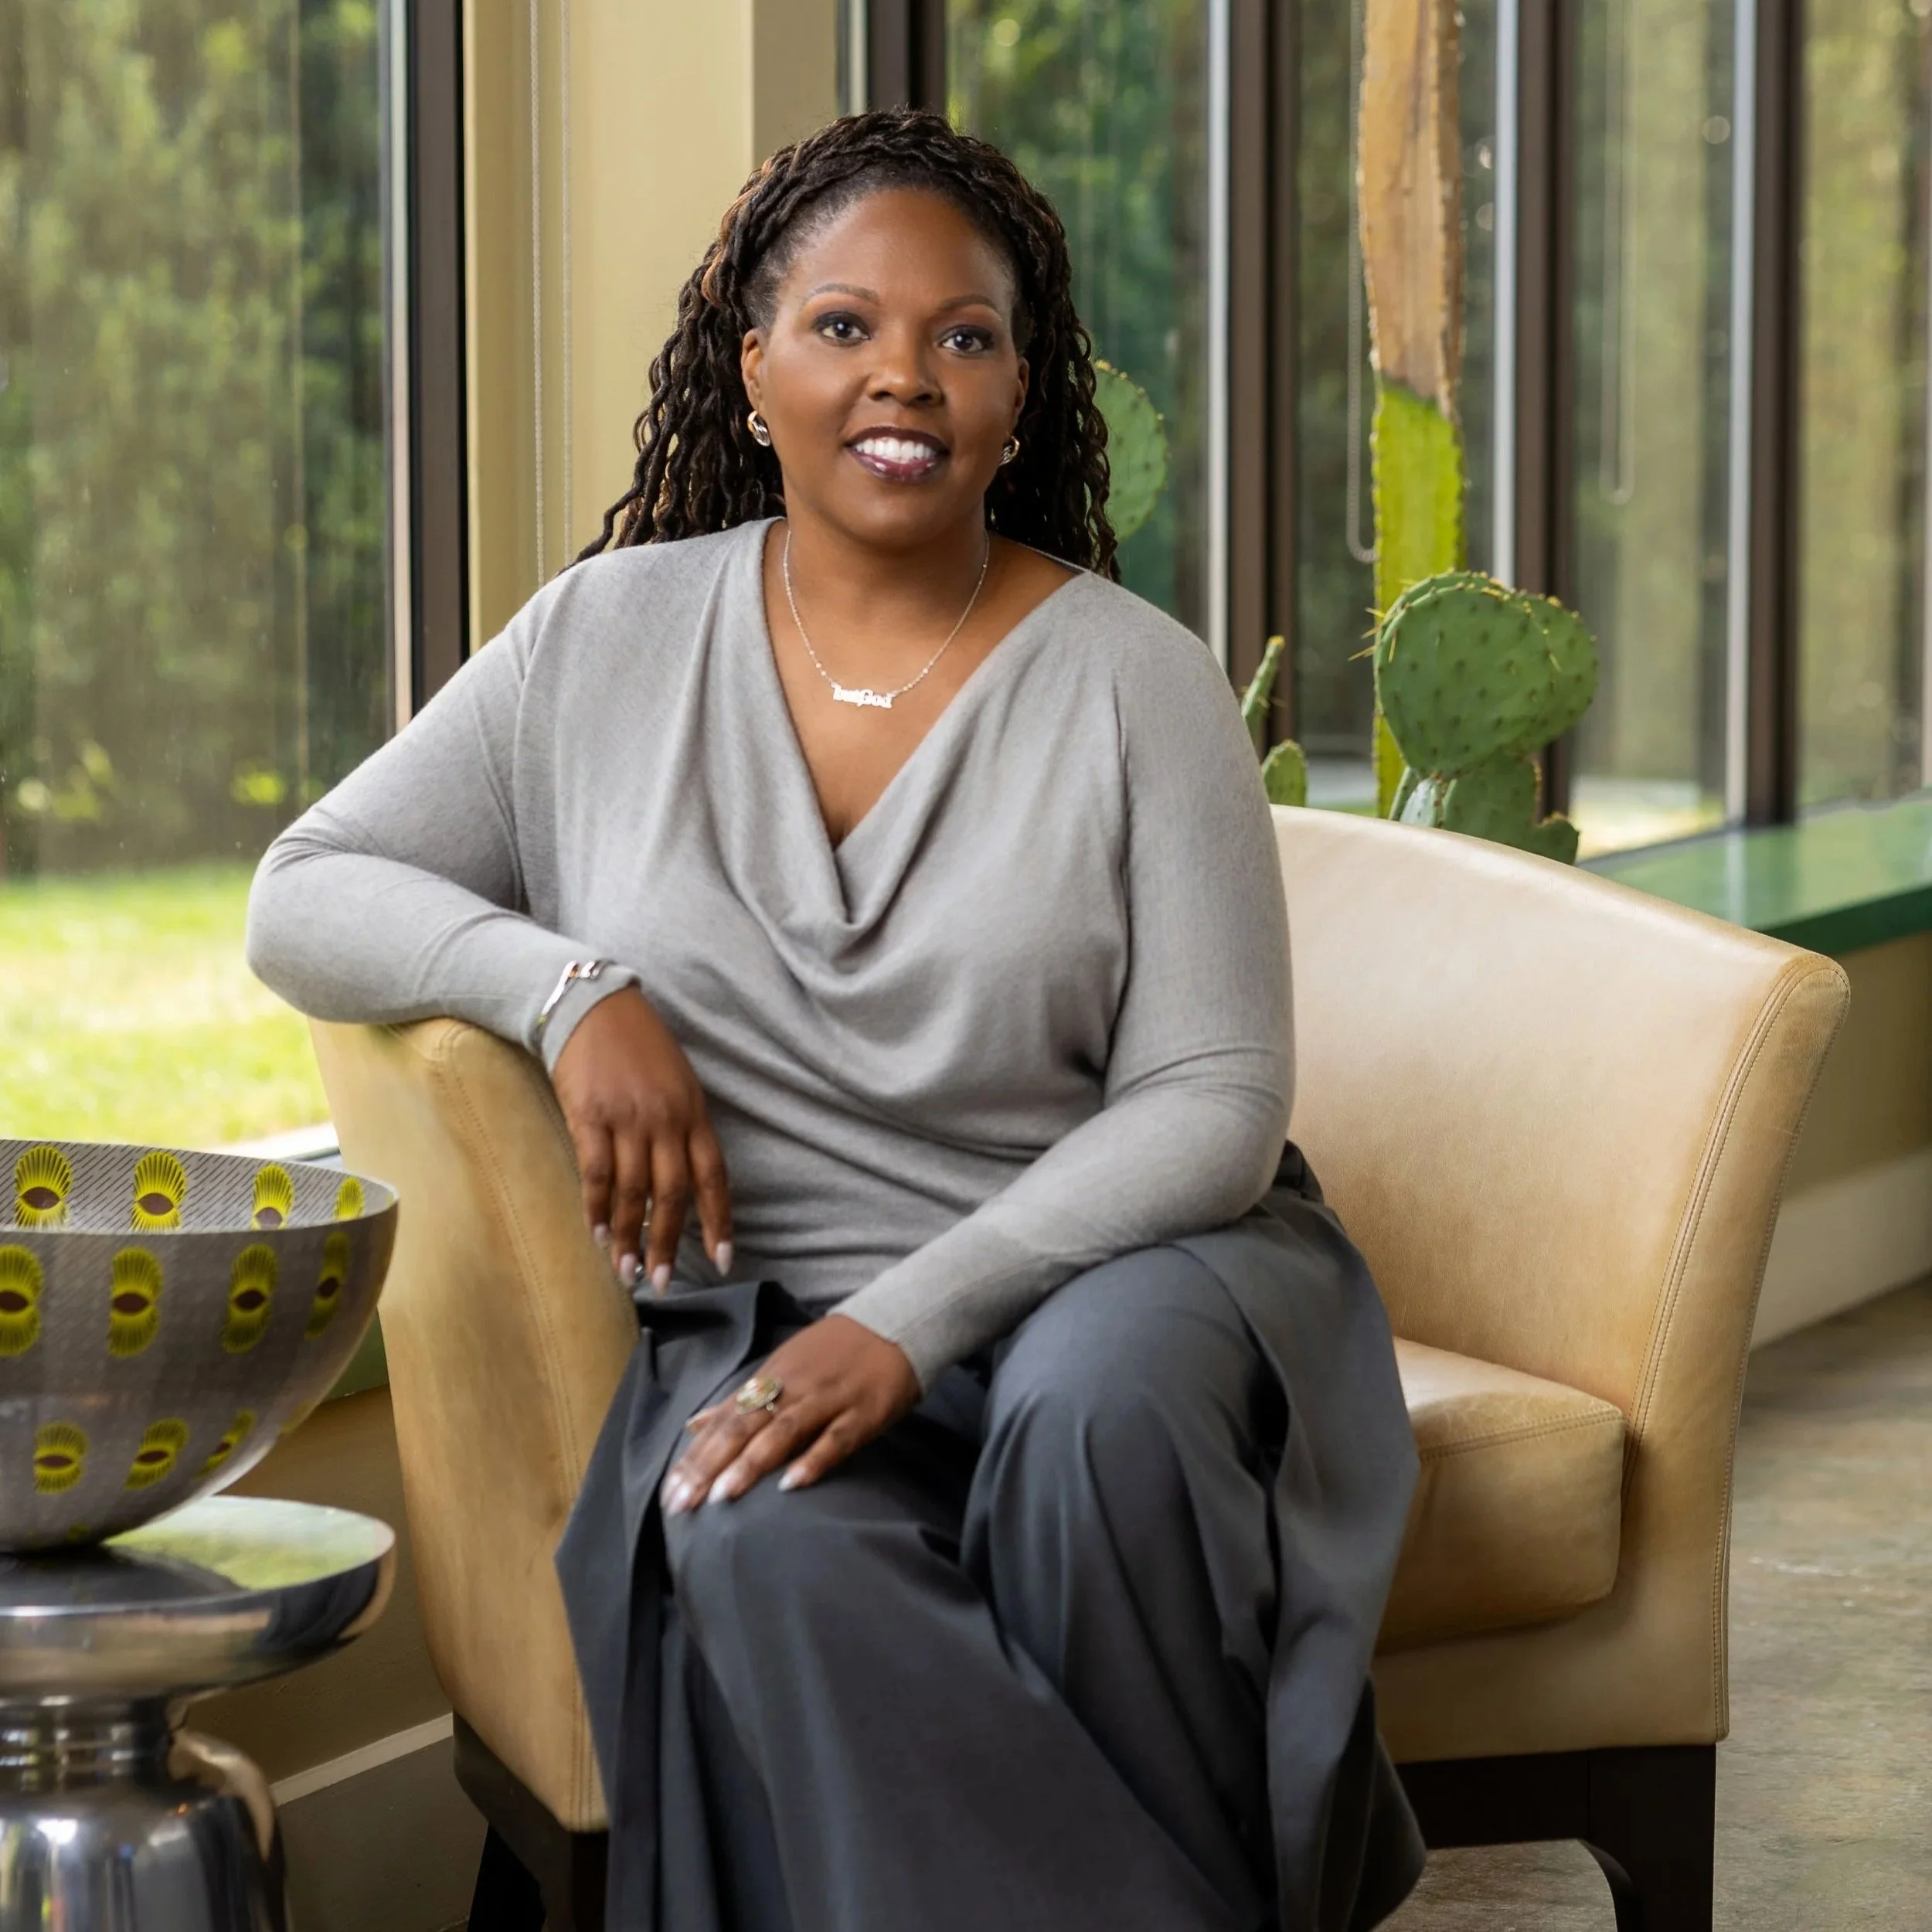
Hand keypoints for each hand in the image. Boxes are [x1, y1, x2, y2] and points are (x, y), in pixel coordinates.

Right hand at [550, 987, 731, 1291]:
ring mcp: (628, 1119)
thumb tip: (681, 1187)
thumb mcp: (678, 1084)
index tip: (723, 1261)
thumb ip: (682, 1131)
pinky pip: (595, 1173)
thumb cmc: (639, 1048)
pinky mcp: (590, 1116)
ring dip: (629, 1237)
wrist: (594, 1008)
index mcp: (694, 1113)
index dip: (719, 1222)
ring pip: (632, 1191)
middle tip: (662, 1282)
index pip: (714, 1177)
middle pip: (673, 1194)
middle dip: (668, 1243)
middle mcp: (666, 1120)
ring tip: (626, 1271)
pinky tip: (597, 1233)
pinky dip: (596, 1208)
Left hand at [661, 1315, 919, 1512]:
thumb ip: (738, 1399)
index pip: (724, 1420)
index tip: (669, 1492)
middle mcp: (792, 1389)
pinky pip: (834, 1440)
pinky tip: (791, 1485)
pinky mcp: (862, 1414)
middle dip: (710, 1465)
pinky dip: (813, 1460)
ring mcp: (827, 1400)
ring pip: (783, 1432)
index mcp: (770, 1378)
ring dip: (751, 1463)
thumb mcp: (781, 1367)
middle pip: (744, 1426)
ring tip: (723, 1496)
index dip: (696, 1456)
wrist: (895, 1323)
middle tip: (682, 1503)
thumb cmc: (833, 1352)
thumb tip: (692, 1425)